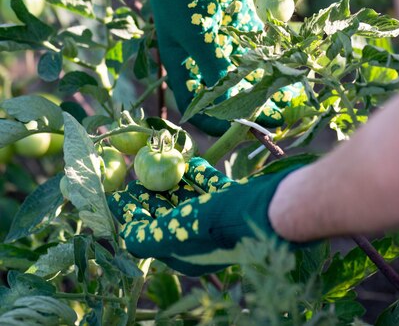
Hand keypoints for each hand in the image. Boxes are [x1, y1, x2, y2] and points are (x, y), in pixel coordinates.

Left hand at [108, 156, 296, 275]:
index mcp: (183, 251)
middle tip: (136, 177)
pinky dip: (198, 175)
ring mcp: (217, 218)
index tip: (119, 194)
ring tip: (157, 165)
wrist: (264, 212)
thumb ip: (146, 238)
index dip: (133, 214)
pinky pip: (210, 185)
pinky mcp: (232, 200)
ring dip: (172, 183)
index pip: (150, 233)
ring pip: (188, 199)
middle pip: (167, 214)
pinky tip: (190, 162)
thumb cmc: (215, 226)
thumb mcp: (173, 234)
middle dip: (150, 196)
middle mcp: (198, 237)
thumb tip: (126, 235)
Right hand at [143, 0, 301, 135]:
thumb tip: (229, 107)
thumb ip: (213, 70)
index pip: (192, 98)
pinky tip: (290, 68)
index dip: (212, 119)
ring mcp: (219, 29)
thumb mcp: (195, 34)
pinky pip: (256, 43)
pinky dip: (271, 57)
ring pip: (243, 66)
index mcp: (177, 54)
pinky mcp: (238, 13)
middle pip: (222, 84)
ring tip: (291, 100)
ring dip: (265, 82)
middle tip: (275, 119)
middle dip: (247, 103)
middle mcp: (198, 46)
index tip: (238, 133)